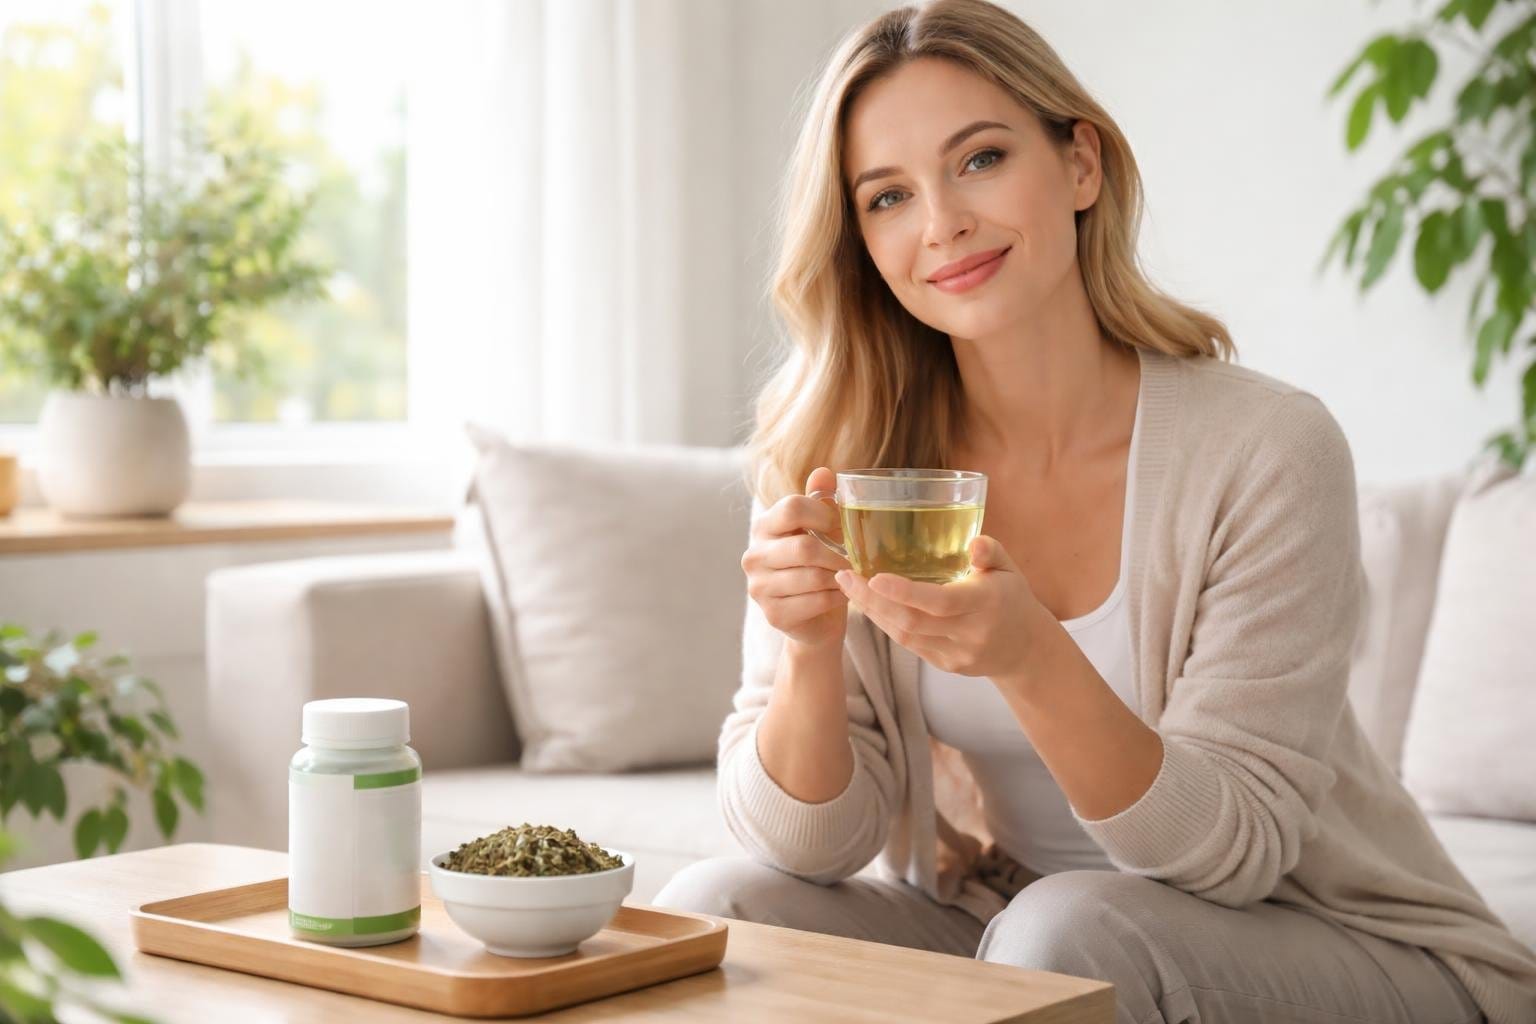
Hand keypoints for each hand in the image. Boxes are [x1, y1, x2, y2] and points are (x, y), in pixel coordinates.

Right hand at [741, 466, 851, 649]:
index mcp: (764, 527)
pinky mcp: (773, 614)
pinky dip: (837, 598)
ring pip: (813, 577)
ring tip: (852, 576)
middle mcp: (753, 555)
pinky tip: (843, 594)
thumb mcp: (821, 531)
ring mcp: (759, 587)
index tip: (841, 527)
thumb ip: (821, 501)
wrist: (815, 618)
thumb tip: (824, 472)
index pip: (792, 508)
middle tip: (857, 559)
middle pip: (805, 547)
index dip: (824, 515)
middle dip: (838, 554)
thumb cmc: (820, 566)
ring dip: (840, 578)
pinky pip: (815, 602)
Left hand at [835, 534, 1047, 679]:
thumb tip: (974, 541)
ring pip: (905, 636)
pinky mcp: (946, 666)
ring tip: (849, 587)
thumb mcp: (1008, 569)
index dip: (904, 592)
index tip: (873, 577)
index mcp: (986, 604)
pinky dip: (886, 623)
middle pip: (912, 621)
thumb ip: (990, 552)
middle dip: (872, 600)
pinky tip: (870, 605)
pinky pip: (909, 645)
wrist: (1026, 649)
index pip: (940, 602)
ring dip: (873, 612)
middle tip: (843, 575)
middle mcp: (970, 633)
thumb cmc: (1011, 597)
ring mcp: (957, 654)